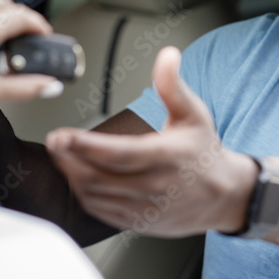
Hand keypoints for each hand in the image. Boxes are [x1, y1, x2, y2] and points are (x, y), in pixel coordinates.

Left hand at [45, 47, 257, 236]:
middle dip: (69, 159)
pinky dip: (86, 195)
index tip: (61, 135)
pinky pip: (102, 212)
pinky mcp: (139, 222)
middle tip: (55, 142)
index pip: (117, 154)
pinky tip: (80, 177)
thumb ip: (173, 85)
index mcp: (166, 157)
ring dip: (74, 176)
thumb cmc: (204, 152)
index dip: (84, 146)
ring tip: (64, 156)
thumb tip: (167, 56)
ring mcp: (145, 208)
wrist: (223, 195)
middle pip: (98, 177)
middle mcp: (154, 187)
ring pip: (96, 196)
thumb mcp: (194, 113)